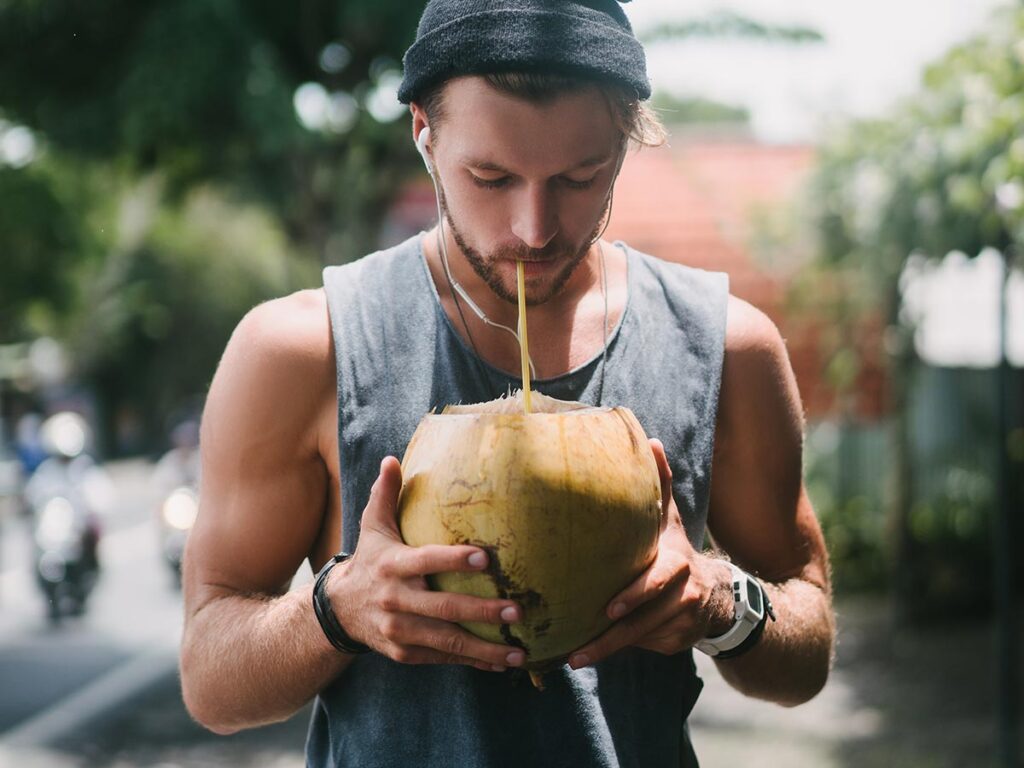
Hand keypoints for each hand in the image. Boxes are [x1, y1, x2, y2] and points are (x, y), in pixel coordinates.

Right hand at [326, 456, 526, 671]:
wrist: (339, 610)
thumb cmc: (370, 560)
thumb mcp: (372, 526)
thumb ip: (385, 495)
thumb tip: (392, 460)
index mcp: (393, 565)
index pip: (427, 561)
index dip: (455, 561)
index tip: (486, 559)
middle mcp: (395, 600)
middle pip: (443, 608)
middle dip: (482, 611)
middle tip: (516, 610)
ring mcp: (399, 630)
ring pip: (447, 642)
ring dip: (485, 648)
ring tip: (519, 651)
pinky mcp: (405, 652)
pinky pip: (443, 658)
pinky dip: (472, 662)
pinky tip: (501, 663)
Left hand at [568, 439, 730, 668]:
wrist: (717, 594)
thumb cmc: (675, 550)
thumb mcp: (669, 519)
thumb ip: (659, 484)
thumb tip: (650, 440)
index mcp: (677, 566)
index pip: (656, 582)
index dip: (634, 595)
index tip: (607, 609)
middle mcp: (682, 598)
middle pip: (641, 623)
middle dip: (609, 639)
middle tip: (577, 650)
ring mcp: (680, 625)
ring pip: (638, 641)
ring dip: (605, 651)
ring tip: (573, 659)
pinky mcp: (676, 645)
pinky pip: (644, 648)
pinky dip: (620, 652)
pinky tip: (592, 654)